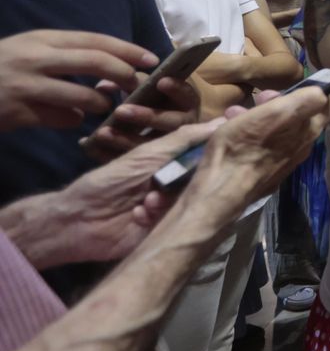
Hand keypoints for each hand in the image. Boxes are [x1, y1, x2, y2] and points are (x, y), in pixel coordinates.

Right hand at [0, 30, 156, 131]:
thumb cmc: (1, 67)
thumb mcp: (30, 51)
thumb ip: (66, 58)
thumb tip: (110, 75)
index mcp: (41, 39)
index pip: (95, 40)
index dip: (128, 49)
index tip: (152, 60)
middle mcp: (35, 58)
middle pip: (97, 63)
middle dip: (125, 76)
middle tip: (137, 87)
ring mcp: (26, 86)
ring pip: (84, 97)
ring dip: (101, 105)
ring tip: (103, 107)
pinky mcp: (18, 112)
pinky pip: (63, 119)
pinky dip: (73, 120)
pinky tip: (70, 119)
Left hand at [5, 120, 222, 268]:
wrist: (79, 220)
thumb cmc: (110, 181)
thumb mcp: (147, 154)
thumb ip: (184, 138)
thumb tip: (226, 120)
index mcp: (176, 164)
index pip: (208, 156)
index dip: (217, 155)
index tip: (229, 152)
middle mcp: (180, 185)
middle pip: (205, 180)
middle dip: (190, 182)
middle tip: (170, 183)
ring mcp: (175, 208)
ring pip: (192, 202)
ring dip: (169, 201)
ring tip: (148, 202)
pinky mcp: (169, 230)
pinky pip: (178, 222)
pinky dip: (158, 217)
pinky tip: (140, 215)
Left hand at [80, 74, 201, 160]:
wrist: (149, 128)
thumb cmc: (151, 99)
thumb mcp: (145, 87)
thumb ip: (130, 82)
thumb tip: (104, 85)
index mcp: (186, 103)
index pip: (188, 95)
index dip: (176, 89)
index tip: (160, 82)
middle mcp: (183, 126)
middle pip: (170, 123)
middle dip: (146, 116)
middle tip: (120, 110)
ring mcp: (168, 147)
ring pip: (151, 145)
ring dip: (126, 139)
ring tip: (102, 132)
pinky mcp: (149, 162)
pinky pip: (132, 161)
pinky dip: (108, 153)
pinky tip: (90, 146)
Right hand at [183, 88, 329, 234]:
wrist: (221, 189)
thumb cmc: (245, 147)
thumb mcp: (275, 114)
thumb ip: (303, 101)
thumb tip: (322, 91)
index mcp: (308, 132)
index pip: (327, 107)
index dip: (315, 91)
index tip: (293, 86)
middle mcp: (301, 147)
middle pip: (299, 115)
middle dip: (279, 101)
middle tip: (259, 98)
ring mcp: (283, 159)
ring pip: (277, 128)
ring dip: (259, 114)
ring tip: (236, 112)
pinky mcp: (265, 168)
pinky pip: (264, 143)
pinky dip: (250, 131)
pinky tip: (230, 129)